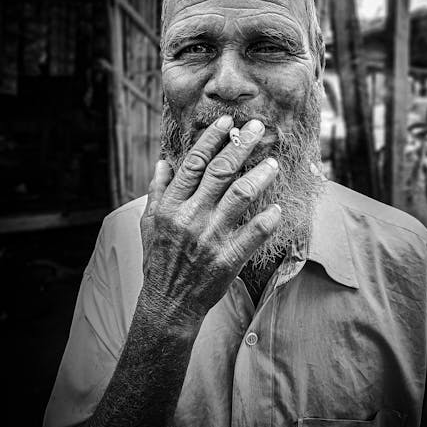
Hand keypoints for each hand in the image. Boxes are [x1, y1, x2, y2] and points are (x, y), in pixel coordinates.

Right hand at [140, 116, 280, 321]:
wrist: (168, 303)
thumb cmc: (159, 259)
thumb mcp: (148, 223)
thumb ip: (157, 190)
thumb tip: (163, 160)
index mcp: (170, 206)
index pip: (193, 163)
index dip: (211, 139)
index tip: (227, 123)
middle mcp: (190, 217)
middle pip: (220, 172)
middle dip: (241, 145)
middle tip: (258, 128)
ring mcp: (210, 238)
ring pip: (240, 196)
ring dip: (259, 175)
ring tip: (272, 162)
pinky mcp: (228, 259)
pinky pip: (254, 234)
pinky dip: (268, 220)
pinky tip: (277, 208)